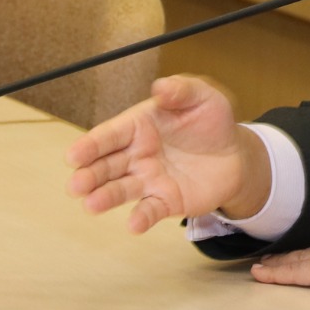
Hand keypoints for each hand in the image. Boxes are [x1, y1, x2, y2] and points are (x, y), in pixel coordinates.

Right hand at [64, 75, 268, 233]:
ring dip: (104, 198)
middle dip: (88, 175)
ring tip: (91, 205)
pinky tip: (135, 223)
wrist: (236, 154)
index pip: (109, 135)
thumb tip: (160, 86)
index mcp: (138, 126)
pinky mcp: (165, 201)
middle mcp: (136, 155)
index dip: (90, 145)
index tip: (73, 155)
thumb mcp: (202, 97)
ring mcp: (148, 180)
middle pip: (105, 166)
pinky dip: (141, 218)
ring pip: (119, 190)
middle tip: (76, 185)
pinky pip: (149, 210)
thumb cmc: (211, 121)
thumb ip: (181, 90)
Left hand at [251, 239, 309, 297]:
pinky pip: (291, 272)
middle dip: (286, 257)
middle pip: (303, 254)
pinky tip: (261, 273)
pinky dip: (274, 273)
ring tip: (260, 266)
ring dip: (276, 263)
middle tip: (268, 259)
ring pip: (294, 261)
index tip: (293, 255)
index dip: (304, 254)